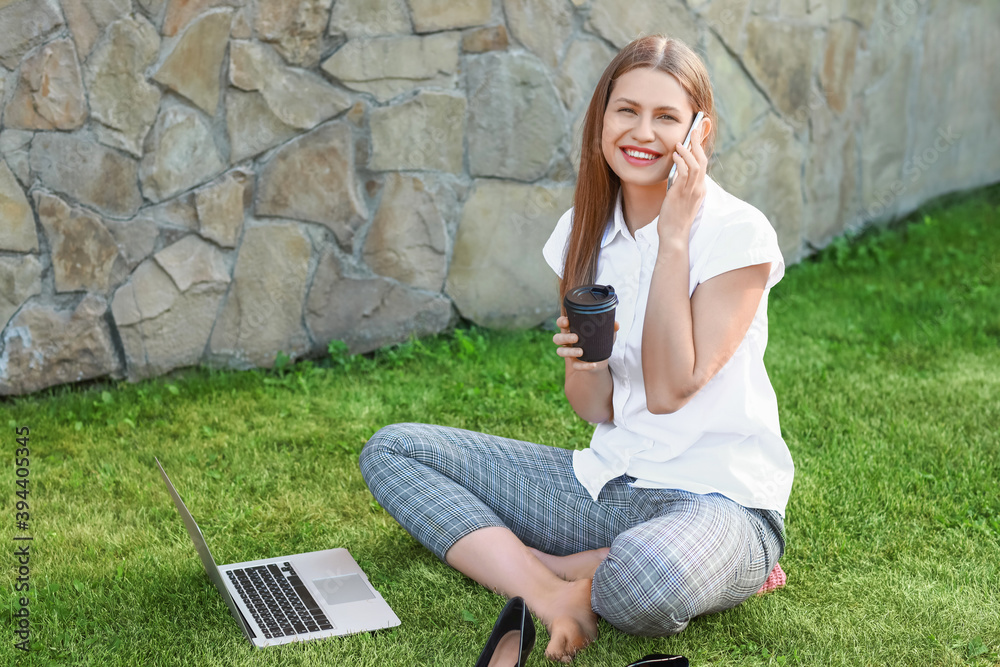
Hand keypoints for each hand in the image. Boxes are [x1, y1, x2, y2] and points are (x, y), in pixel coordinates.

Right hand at [553, 316, 619, 371]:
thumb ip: (610, 328)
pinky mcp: (575, 363)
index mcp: (572, 329)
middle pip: (557, 338)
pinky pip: (575, 366)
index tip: (567, 321)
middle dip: (564, 337)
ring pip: (560, 352)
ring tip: (581, 352)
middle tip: (576, 337)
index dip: (560, 321)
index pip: (560, 323)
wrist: (602, 358)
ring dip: (569, 352)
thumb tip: (616, 324)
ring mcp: (569, 352)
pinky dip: (584, 366)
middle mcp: (567, 340)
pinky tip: (593, 365)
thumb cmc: (600, 340)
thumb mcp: (606, 333)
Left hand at [659, 120, 708, 237]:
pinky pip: (684, 173)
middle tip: (694, 129)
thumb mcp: (681, 198)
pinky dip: (681, 162)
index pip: (703, 164)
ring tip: (680, 143)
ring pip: (696, 165)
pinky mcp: (681, 194)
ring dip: (689, 151)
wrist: (674, 235)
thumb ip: (682, 184)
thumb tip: (677, 170)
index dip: (700, 148)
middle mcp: (699, 189)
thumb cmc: (675, 218)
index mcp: (700, 189)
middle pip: (703, 160)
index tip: (697, 135)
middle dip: (699, 143)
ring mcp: (691, 192)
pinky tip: (674, 156)